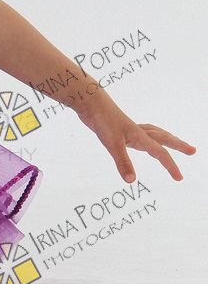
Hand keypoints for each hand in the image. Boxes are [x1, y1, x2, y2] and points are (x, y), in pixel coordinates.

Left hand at [76, 97, 195, 183]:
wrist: (90, 102)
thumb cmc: (102, 121)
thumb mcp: (112, 144)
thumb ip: (123, 162)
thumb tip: (131, 181)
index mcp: (140, 137)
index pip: (161, 153)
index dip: (171, 166)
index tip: (179, 178)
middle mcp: (138, 132)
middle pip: (164, 139)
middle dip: (179, 146)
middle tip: (193, 151)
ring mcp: (129, 129)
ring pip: (154, 133)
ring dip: (166, 139)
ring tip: (174, 143)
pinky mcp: (120, 128)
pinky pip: (141, 133)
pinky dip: (148, 137)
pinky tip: (141, 141)